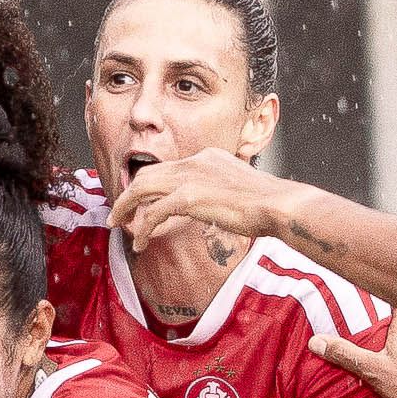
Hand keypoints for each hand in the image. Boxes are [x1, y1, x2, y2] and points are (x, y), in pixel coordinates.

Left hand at [111, 150, 284, 254]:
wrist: (278, 204)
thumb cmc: (265, 203)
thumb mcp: (235, 188)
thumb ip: (215, 190)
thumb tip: (205, 204)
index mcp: (206, 156)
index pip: (167, 168)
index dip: (149, 185)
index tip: (140, 202)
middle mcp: (194, 161)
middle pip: (147, 174)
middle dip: (129, 194)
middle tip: (118, 213)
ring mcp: (190, 177)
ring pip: (142, 188)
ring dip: (126, 208)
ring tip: (118, 224)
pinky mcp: (189, 196)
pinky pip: (154, 212)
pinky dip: (143, 227)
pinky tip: (141, 241)